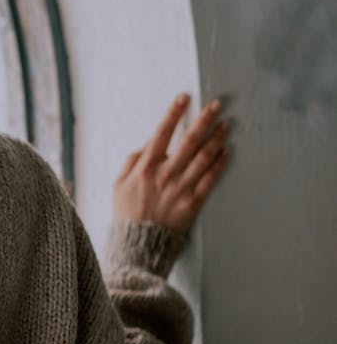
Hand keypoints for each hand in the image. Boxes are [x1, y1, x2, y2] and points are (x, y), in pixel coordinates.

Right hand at [112, 94, 231, 235]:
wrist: (138, 245)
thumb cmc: (126, 215)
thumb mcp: (118, 185)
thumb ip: (131, 162)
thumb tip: (147, 145)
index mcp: (145, 167)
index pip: (162, 132)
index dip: (173, 113)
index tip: (184, 98)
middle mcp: (165, 174)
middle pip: (189, 141)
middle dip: (204, 120)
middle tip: (216, 105)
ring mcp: (181, 188)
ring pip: (203, 158)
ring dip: (217, 138)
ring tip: (226, 125)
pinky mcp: (192, 203)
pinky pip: (210, 180)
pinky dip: (219, 164)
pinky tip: (226, 152)